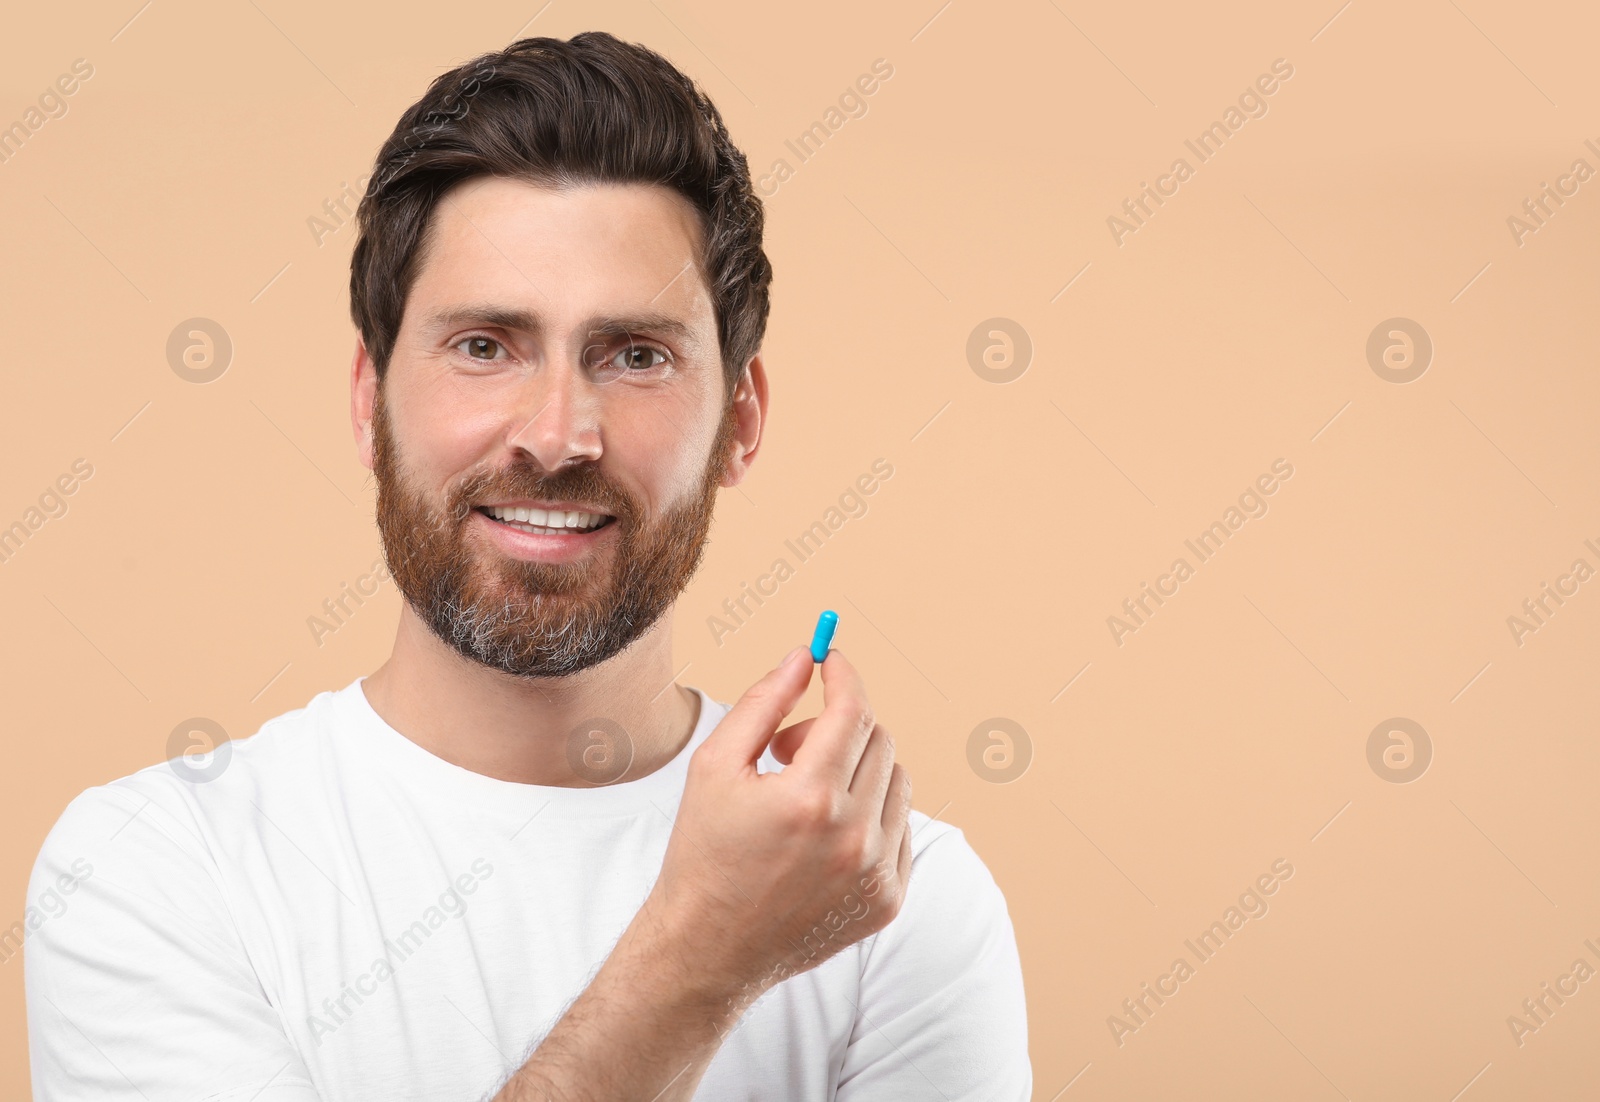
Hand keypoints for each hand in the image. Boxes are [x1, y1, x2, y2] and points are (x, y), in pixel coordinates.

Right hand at [641, 645, 913, 1010]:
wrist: (708, 948)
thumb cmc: (703, 852)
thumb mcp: (715, 766)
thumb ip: (764, 702)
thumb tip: (803, 656)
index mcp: (808, 799)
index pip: (852, 711)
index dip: (843, 674)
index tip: (831, 659)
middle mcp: (852, 837)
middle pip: (878, 740)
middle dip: (837, 727)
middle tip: (790, 749)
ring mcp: (876, 873)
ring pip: (897, 781)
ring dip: (859, 770)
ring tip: (807, 795)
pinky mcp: (888, 900)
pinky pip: (901, 828)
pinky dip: (871, 814)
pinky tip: (825, 833)